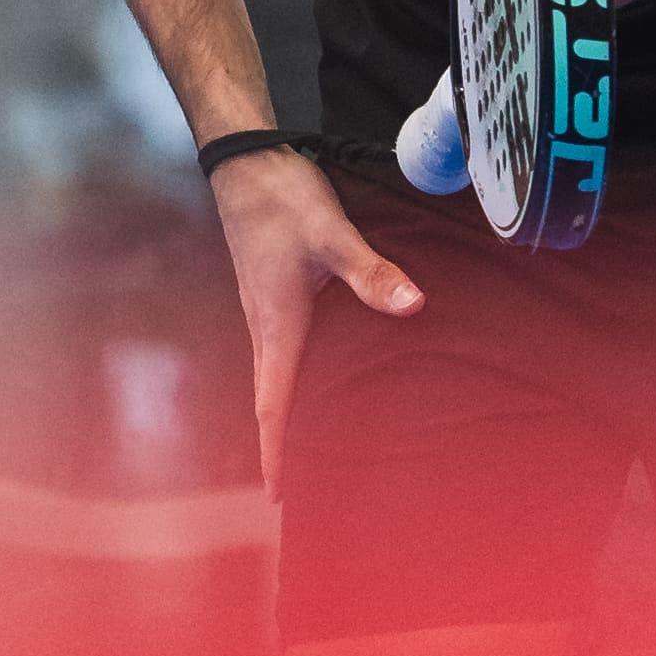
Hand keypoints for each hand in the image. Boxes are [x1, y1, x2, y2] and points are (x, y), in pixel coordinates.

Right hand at [205, 150, 419, 493]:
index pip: (273, 403)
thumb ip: (370, 271)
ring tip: (313, 447)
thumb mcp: (329, 232)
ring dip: (289, 414)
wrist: (244, 159)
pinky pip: (284, 352)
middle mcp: (266, 325)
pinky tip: (323, 378)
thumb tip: (412, 306)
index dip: (277, 451)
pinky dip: (296, 380)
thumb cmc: (280, 197)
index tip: (280, 496)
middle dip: (284, 446)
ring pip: (277, 377)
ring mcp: (267, 310)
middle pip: (272, 400)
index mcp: (277, 323)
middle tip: (301, 491)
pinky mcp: (273, 294)